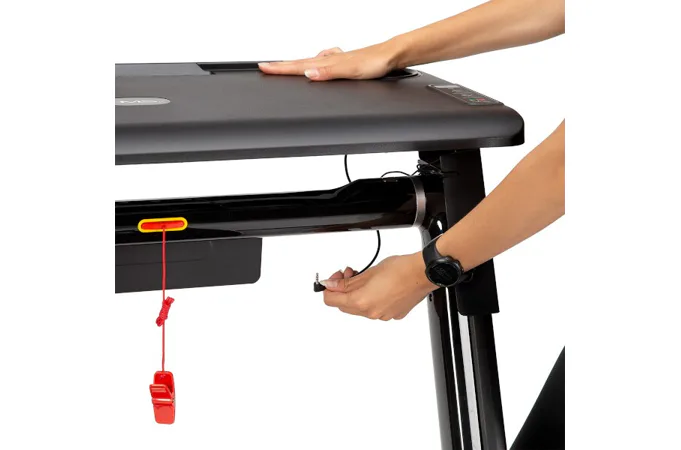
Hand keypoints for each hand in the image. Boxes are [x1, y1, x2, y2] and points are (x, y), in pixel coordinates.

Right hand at [258, 42, 400, 80]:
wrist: (392, 56)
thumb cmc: (375, 63)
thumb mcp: (350, 71)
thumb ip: (328, 73)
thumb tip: (308, 73)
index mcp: (327, 61)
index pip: (298, 66)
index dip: (280, 68)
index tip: (263, 67)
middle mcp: (330, 59)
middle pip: (300, 62)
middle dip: (282, 66)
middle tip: (266, 66)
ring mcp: (336, 60)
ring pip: (310, 62)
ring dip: (295, 64)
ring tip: (283, 66)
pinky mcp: (344, 62)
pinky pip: (323, 63)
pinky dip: (314, 64)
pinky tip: (317, 65)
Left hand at [320, 253, 437, 320]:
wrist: (422, 273)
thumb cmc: (400, 270)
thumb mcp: (368, 272)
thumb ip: (347, 282)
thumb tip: (331, 285)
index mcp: (362, 302)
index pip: (332, 301)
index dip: (329, 288)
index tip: (333, 279)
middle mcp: (371, 313)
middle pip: (345, 306)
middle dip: (343, 290)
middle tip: (348, 275)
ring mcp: (383, 316)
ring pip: (360, 308)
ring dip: (358, 294)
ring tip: (364, 278)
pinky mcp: (393, 314)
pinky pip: (375, 309)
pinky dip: (372, 298)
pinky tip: (378, 286)